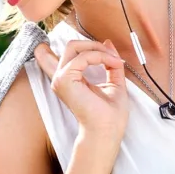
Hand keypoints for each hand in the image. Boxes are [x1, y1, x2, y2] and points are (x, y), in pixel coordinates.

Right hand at [33, 35, 128, 150]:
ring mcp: (60, 79)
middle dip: (94, 45)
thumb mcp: (114, 82)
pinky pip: (82, 57)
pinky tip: (112, 63)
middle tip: (113, 57)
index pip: (73, 52)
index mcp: (70, 79)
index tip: (113, 57)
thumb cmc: (110, 115)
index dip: (92, 47)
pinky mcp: (64, 80)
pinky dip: (99, 56)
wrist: (107, 131)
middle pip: (72, 45)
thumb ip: (110, 62)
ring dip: (98, 50)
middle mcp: (61, 78)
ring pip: (74, 46)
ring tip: (114, 61)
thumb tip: (108, 42)